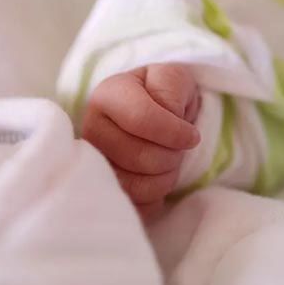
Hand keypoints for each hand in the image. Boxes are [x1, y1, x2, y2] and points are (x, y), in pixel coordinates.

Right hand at [82, 64, 200, 218]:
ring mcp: (93, 163)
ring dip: (165, 177)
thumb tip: (170, 119)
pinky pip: (134, 206)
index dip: (175, 133)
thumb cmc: (163, 97)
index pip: (141, 119)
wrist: (153, 117)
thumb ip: (171, 88)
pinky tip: (156, 178)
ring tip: (168, 162)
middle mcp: (91, 129)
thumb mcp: (172, 78)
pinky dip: (155, 197)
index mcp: (107, 95)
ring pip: (136, 185)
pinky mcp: (102, 190)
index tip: (191, 136)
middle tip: (178, 149)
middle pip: (140, 156)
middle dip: (172, 156)